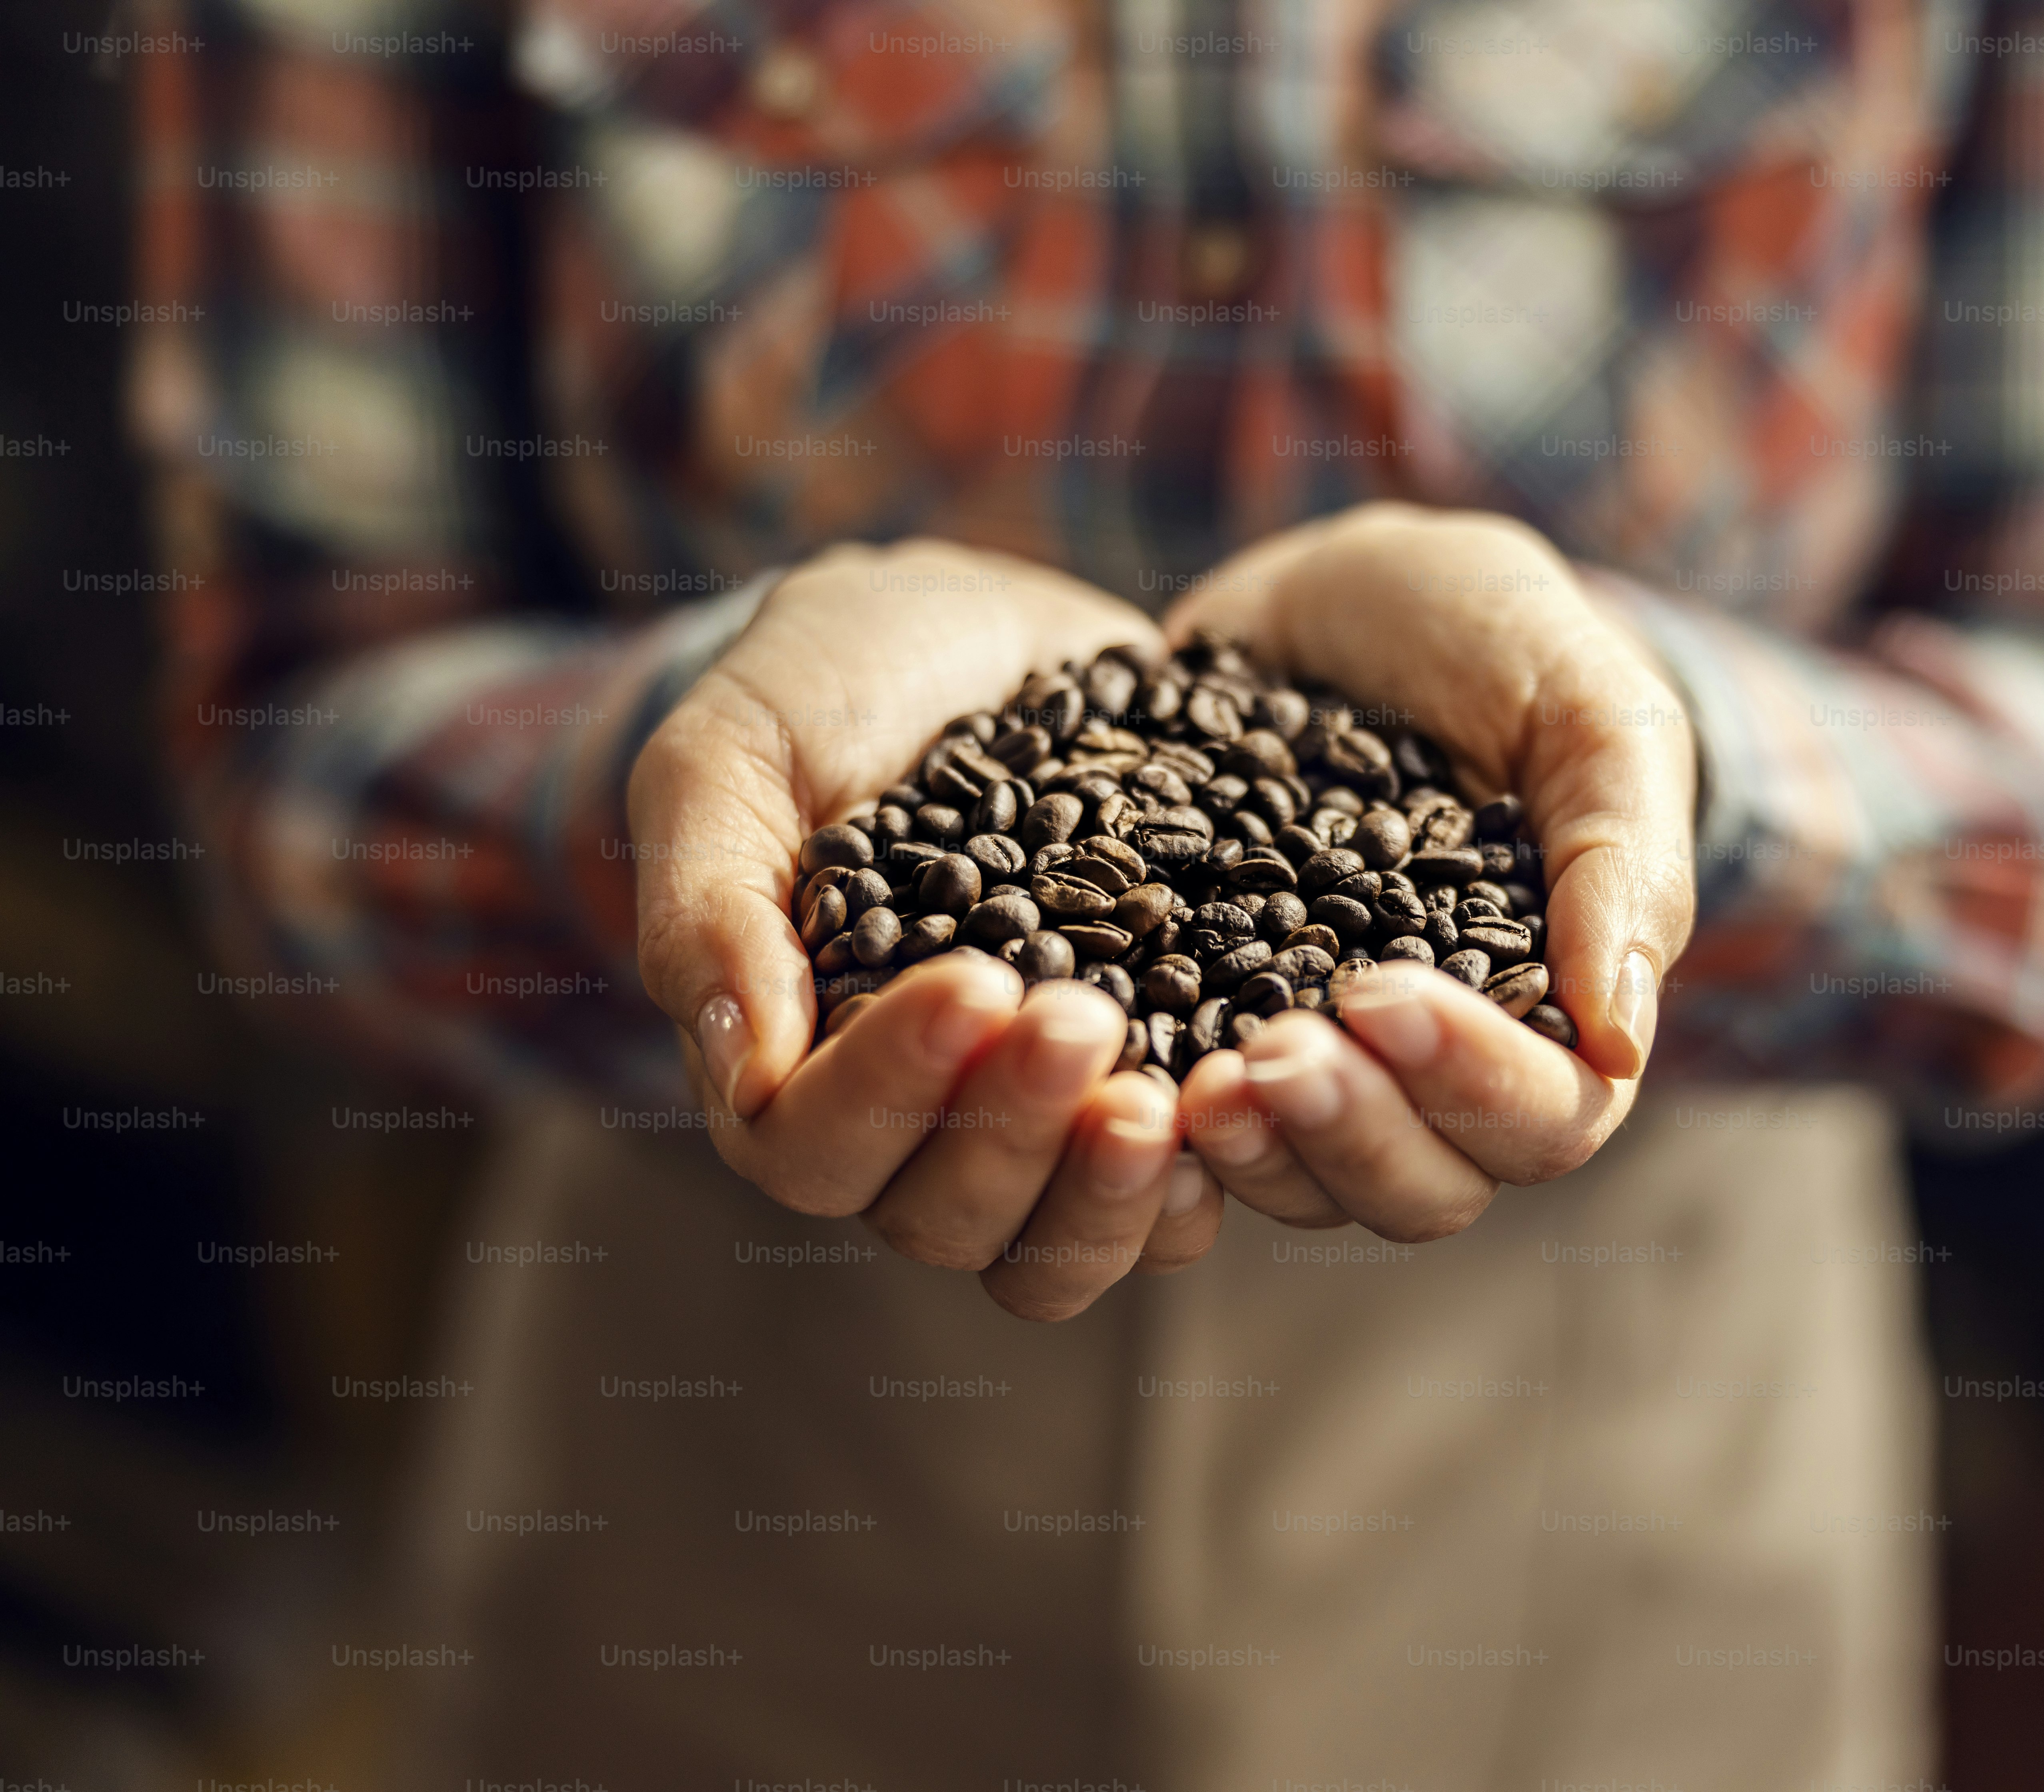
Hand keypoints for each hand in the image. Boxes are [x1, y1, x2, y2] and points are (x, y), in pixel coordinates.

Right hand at [628, 540, 1222, 1317]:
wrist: (970, 631)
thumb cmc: (821, 689)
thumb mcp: (733, 758)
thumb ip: (710, 908)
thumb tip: (746, 1071)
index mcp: (796, 1062)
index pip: (816, 1149)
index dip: (890, 1094)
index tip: (973, 985)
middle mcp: (918, 1120)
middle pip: (945, 1221)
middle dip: (1015, 1135)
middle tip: (1083, 1020)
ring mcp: (1041, 1115)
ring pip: (1060, 1247)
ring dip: (1112, 1193)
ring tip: (1172, 1101)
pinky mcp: (1158, 1073)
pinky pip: (1181, 1186)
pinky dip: (1217, 1166)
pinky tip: (1250, 1099)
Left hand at [1162, 504, 1696, 1240]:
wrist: (1344, 597)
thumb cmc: (1502, 646)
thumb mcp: (1591, 712)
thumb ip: (1622, 863)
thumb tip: (1621, 1038)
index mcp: (1555, 1015)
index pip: (1546, 1118)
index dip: (1470, 1084)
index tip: (1382, 997)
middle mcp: (1435, 1069)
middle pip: (1422, 1190)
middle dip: (1348, 1135)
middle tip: (1268, 1054)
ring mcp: (1315, 1056)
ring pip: (1301, 1185)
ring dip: (1250, 1151)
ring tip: (1186, 1082)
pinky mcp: (1204, 1023)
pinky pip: (1183, 1129)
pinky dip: (1154, 1123)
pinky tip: (1110, 1075)